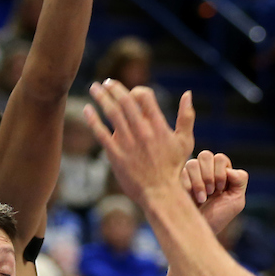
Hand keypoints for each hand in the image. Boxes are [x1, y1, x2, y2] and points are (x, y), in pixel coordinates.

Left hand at [84, 82, 194, 208]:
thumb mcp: (185, 141)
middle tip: (106, 82)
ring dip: (101, 97)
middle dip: (113, 88)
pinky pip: (100, 133)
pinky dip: (92, 119)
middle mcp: (142, 131)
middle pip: (124, 101)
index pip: (144, 96)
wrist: (160, 193)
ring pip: (111, 113)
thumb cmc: (174, 168)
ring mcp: (127, 143)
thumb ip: (186, 116)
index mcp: (158, 126)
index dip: (136, 90)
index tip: (130, 91)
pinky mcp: (115, 155)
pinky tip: (87, 109)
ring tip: (94, 87)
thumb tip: (187, 93)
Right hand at [181, 151, 248, 233]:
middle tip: (211, 192)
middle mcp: (204, 170)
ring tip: (202, 198)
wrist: (201, 231)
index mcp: (220, 172)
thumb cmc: (218, 217)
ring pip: (192, 163)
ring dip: (199, 181)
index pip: (220, 158)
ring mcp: (189, 175)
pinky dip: (188, 185)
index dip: (221, 172)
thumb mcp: (236, 200)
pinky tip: (191, 198)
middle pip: (205, 155)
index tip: (220, 189)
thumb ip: (240, 181)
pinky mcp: (177, 181)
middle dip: (209, 174)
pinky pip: (181, 173)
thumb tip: (230, 170)